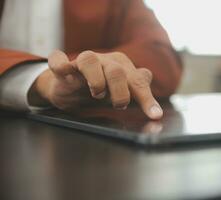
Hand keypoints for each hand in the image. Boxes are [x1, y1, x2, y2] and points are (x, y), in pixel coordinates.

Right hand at [31, 50, 162, 119]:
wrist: (68, 87)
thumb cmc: (98, 89)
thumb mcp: (120, 92)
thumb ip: (137, 90)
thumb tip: (152, 90)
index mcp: (121, 67)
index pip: (138, 81)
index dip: (147, 99)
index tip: (155, 115)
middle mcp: (104, 61)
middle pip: (117, 71)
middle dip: (120, 91)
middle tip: (119, 106)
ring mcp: (82, 62)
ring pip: (90, 61)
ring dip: (95, 80)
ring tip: (97, 93)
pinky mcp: (63, 67)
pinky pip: (58, 60)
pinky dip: (60, 65)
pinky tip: (65, 75)